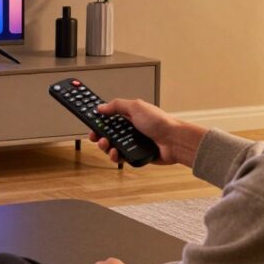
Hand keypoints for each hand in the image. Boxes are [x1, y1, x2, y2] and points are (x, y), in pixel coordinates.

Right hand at [87, 98, 206, 167]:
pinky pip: (119, 157)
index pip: (108, 117)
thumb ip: (117, 105)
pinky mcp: (135, 155)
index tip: (88, 120)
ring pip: (111, 146)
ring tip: (106, 144)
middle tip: (95, 135)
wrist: (174, 141)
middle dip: (98, 134)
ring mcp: (132, 143)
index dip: (98, 119)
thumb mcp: (136, 107)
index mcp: (129, 116)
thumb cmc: (160, 122)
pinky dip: (115, 156)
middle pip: (107, 133)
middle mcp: (130, 129)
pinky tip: (115, 153)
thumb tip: (101, 107)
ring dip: (104, 146)